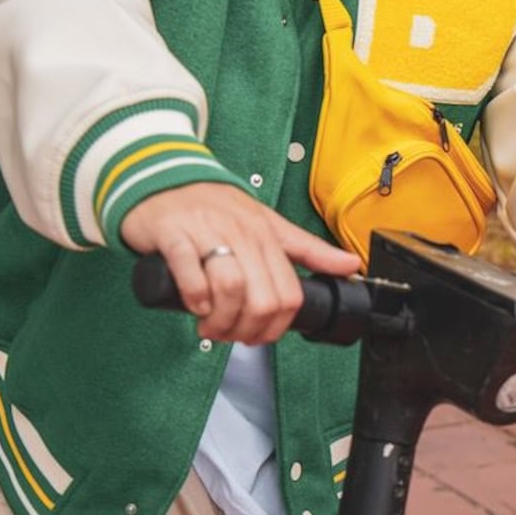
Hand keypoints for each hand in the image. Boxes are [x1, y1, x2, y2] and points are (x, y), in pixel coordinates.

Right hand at [121, 184, 360, 344]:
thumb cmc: (217, 207)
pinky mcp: (174, 234)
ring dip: (221, 320)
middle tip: (232, 335)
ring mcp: (207, 232)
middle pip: (262, 297)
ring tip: (211, 326)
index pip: (288, 293)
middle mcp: (241, 233)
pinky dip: (195, 297)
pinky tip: (195, 305)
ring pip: (230, 287)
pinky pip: (190, 272)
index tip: (260, 335)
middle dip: (248, 328)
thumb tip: (350, 264)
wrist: (165, 179)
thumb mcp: (268, 224)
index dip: (277, 326)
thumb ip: (308, 248)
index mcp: (267, 235)